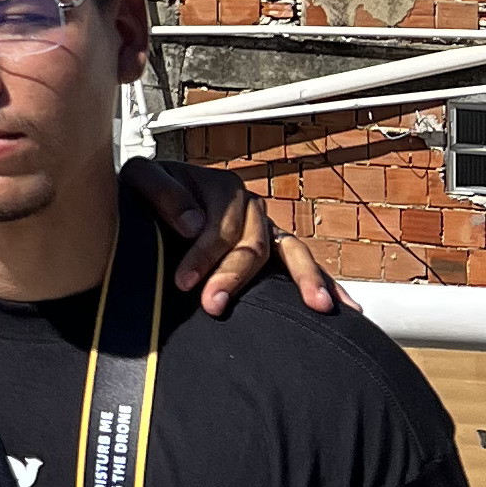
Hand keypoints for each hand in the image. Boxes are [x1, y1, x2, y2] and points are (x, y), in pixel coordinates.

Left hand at [129, 158, 335, 318]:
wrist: (146, 201)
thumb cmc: (143, 193)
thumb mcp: (141, 178)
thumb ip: (161, 191)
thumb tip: (192, 224)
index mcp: (222, 188)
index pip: (220, 227)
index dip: (202, 256)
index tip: (183, 283)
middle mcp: (250, 207)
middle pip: (253, 244)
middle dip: (233, 277)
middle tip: (212, 307)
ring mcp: (265, 228)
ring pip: (290, 252)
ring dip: (305, 279)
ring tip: (317, 306)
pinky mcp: (272, 249)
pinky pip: (302, 264)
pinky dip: (326, 283)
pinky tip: (344, 308)